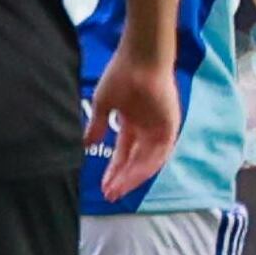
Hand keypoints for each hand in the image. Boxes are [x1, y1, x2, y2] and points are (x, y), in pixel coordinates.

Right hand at [86, 53, 180, 200]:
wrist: (139, 59)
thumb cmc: (121, 75)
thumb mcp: (104, 106)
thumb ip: (97, 127)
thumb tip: (85, 145)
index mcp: (133, 123)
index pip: (123, 154)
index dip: (113, 170)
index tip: (102, 186)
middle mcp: (147, 129)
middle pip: (135, 161)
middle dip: (122, 179)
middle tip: (109, 195)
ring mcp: (160, 128)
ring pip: (147, 161)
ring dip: (132, 177)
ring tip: (116, 190)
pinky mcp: (170, 126)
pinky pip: (160, 153)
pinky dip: (146, 166)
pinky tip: (132, 177)